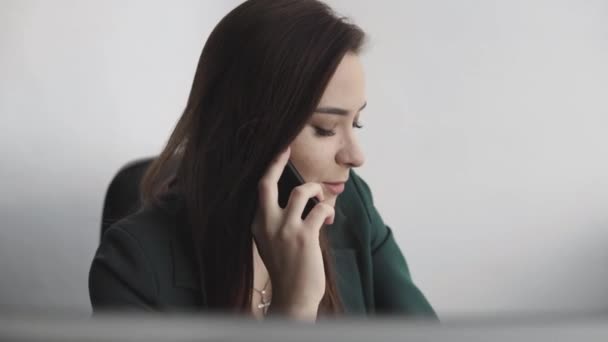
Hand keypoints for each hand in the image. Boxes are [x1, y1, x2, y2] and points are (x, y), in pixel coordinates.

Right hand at [251, 146, 334, 320]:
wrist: (292, 297)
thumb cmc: (286, 269)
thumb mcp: (270, 243)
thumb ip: (275, 221)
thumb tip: (295, 197)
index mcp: (257, 224)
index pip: (261, 189)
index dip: (270, 168)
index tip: (279, 151)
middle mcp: (267, 223)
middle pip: (268, 183)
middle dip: (278, 162)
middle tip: (287, 150)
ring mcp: (285, 229)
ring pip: (303, 191)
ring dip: (317, 191)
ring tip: (321, 199)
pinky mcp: (304, 236)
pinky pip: (320, 209)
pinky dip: (327, 210)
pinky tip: (328, 218)